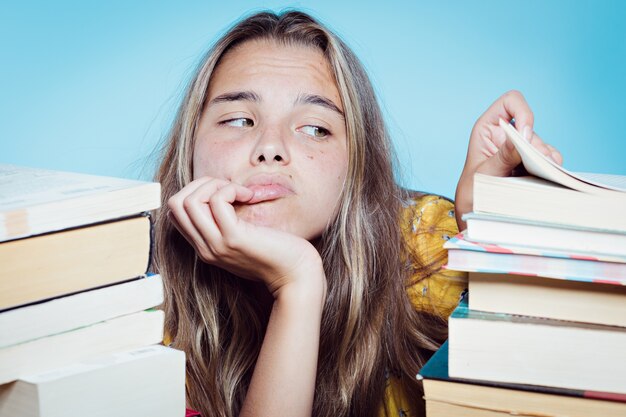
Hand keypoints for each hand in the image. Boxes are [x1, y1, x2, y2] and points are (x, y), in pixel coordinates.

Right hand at [167, 177, 325, 297]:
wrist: (296, 275)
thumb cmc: (276, 252)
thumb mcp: (243, 237)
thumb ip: (226, 223)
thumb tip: (221, 191)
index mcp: (204, 247)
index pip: (175, 213)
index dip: (195, 192)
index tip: (224, 194)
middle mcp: (205, 248)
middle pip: (175, 204)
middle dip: (201, 184)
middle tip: (231, 189)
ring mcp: (216, 245)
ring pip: (189, 201)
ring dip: (215, 185)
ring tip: (240, 192)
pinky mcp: (234, 239)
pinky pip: (217, 201)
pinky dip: (231, 189)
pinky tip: (249, 197)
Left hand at [455, 90, 562, 228]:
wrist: (475, 214)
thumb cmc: (471, 192)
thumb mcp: (483, 174)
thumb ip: (502, 157)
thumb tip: (523, 137)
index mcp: (488, 128)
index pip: (510, 102)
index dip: (523, 111)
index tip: (525, 133)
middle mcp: (506, 135)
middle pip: (532, 127)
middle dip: (536, 144)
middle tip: (539, 163)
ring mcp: (520, 149)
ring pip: (543, 144)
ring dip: (546, 158)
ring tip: (544, 173)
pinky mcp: (531, 164)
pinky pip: (550, 159)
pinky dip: (552, 167)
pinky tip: (549, 178)